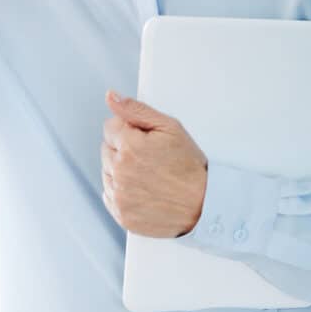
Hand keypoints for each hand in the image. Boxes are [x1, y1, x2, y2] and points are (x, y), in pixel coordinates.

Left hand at [101, 91, 207, 237]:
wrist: (204, 205)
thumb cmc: (189, 166)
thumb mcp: (169, 127)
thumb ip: (136, 110)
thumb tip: (111, 97)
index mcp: (129, 146)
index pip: (110, 126)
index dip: (130, 130)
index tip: (147, 140)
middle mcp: (119, 171)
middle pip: (107, 149)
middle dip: (124, 149)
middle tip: (151, 158)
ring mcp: (119, 195)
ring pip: (107, 172)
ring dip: (121, 170)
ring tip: (148, 175)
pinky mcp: (121, 214)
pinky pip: (109, 195)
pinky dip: (122, 191)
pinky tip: (143, 189)